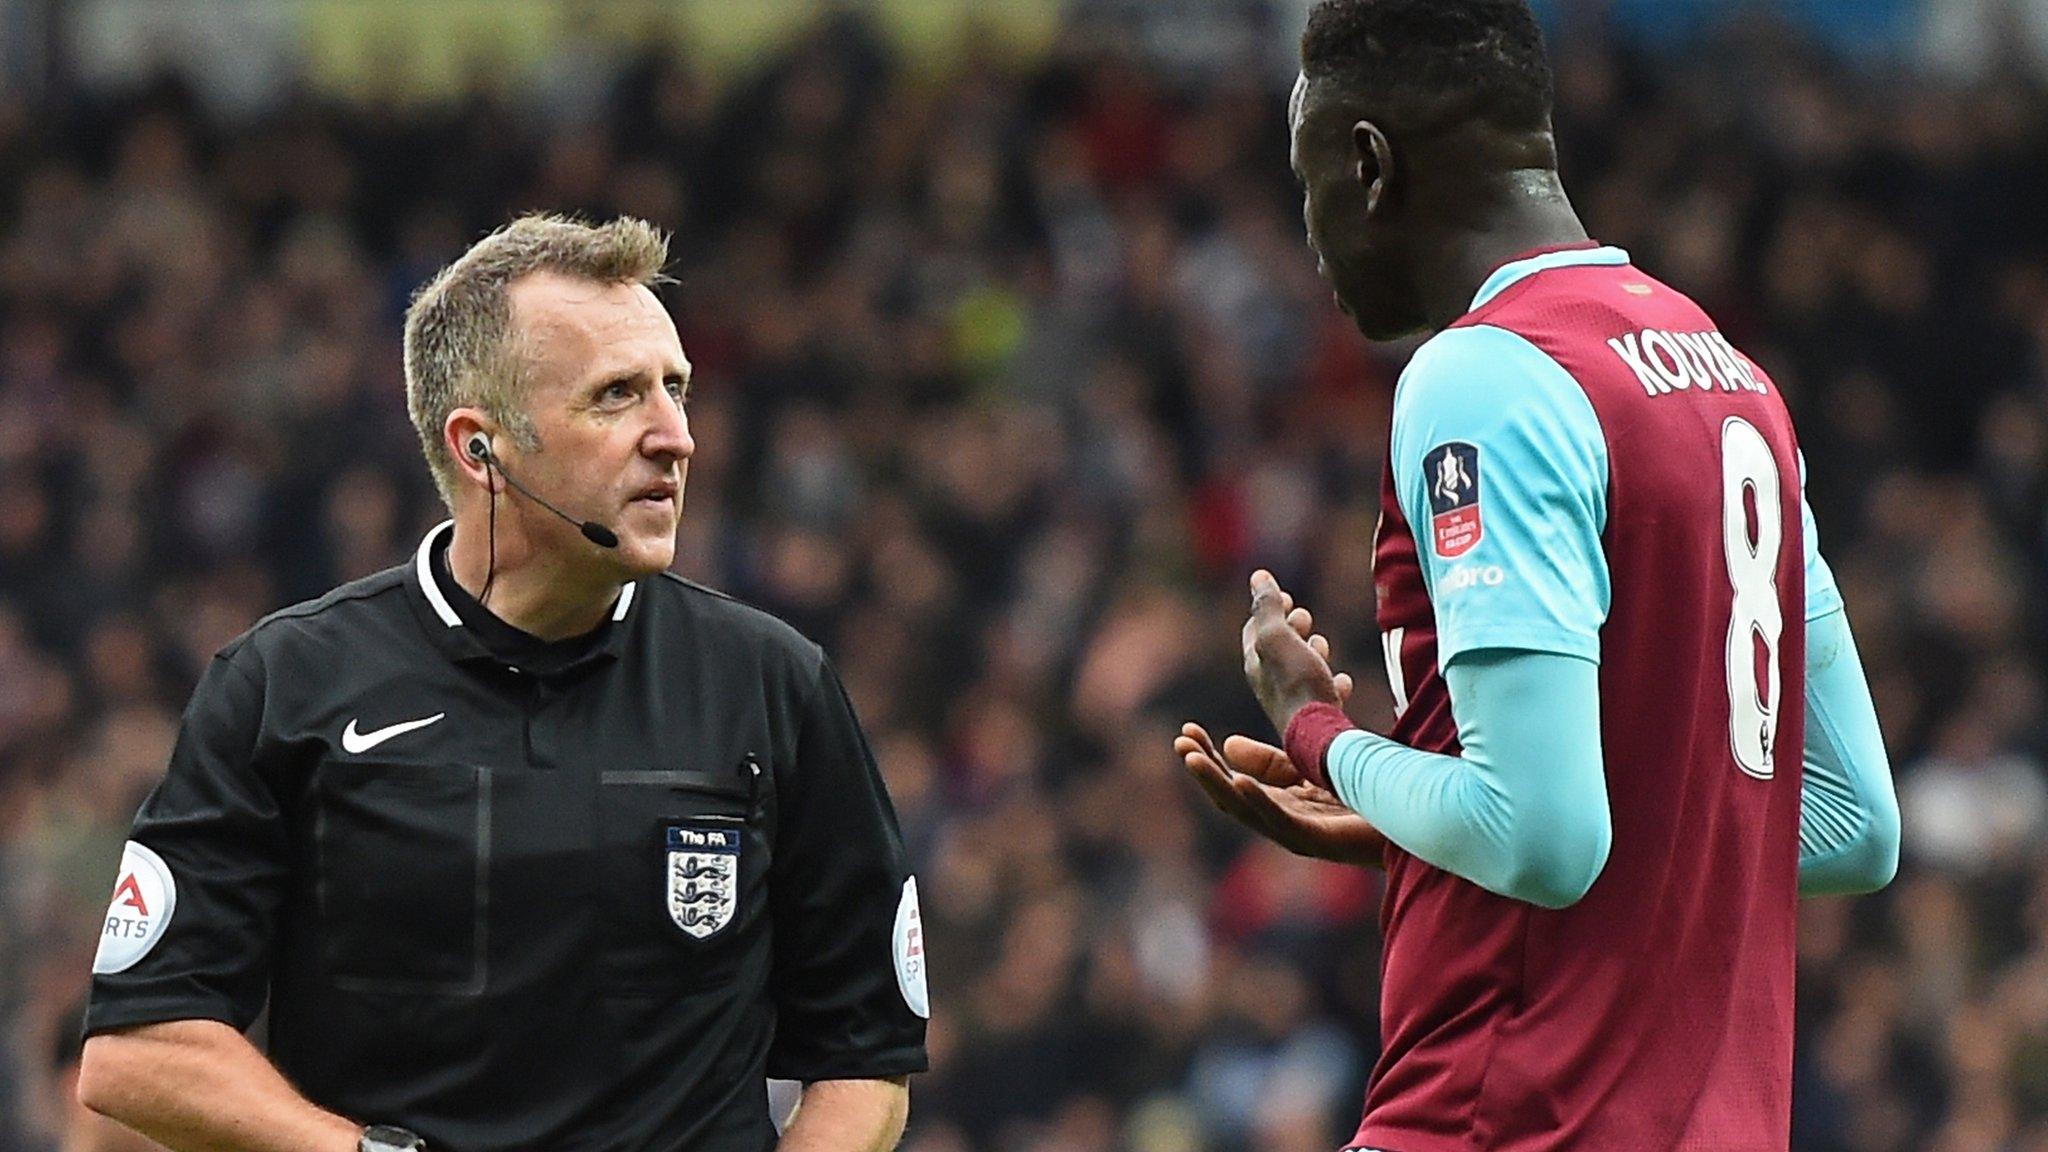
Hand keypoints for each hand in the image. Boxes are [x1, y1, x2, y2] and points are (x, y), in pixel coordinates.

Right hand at [1175, 722, 1384, 866]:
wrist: (1420, 818)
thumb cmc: (1371, 796)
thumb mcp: (1314, 768)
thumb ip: (1274, 761)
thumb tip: (1229, 745)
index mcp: (1283, 806)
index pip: (1234, 781)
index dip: (1209, 758)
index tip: (1186, 731)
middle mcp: (1286, 824)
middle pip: (1233, 798)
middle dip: (1204, 772)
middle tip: (1180, 744)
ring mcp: (1301, 836)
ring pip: (1248, 812)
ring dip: (1218, 785)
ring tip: (1194, 759)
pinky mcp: (1321, 842)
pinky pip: (1282, 822)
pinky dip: (1258, 802)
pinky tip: (1239, 782)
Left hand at [1241, 570, 1349, 737]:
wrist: (1322, 739)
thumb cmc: (1298, 686)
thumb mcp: (1279, 639)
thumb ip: (1268, 608)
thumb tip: (1258, 575)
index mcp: (1256, 664)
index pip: (1255, 630)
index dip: (1268, 609)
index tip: (1285, 595)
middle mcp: (1270, 685)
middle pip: (1277, 650)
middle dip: (1290, 628)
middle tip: (1302, 615)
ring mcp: (1294, 702)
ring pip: (1301, 671)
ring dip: (1310, 653)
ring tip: (1320, 643)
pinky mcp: (1317, 718)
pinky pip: (1324, 695)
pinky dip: (1331, 682)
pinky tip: (1343, 681)